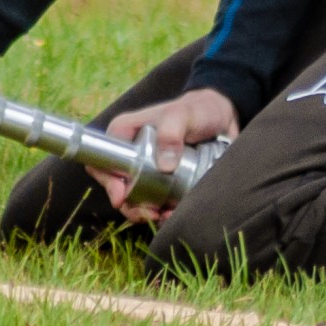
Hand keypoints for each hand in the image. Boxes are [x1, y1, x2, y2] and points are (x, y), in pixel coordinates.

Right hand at [96, 88, 238, 222]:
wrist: (223, 120)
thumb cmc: (198, 110)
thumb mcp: (184, 114)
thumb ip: (172, 131)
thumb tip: (164, 166)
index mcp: (125, 133)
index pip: (101, 158)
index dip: (106, 180)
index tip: (121, 196)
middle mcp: (132, 154)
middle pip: (118, 186)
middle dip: (129, 205)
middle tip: (148, 213)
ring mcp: (148, 170)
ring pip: (136, 199)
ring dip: (145, 212)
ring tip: (164, 215)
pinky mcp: (164, 182)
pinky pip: (156, 202)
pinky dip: (162, 213)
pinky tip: (172, 215)